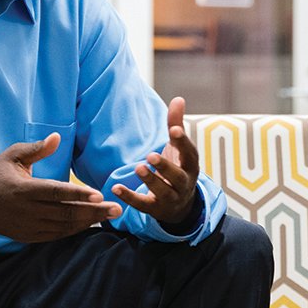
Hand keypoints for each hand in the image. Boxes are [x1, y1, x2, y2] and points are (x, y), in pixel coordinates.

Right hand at [0, 133, 121, 242]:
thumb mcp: (12, 155)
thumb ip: (37, 148)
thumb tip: (58, 137)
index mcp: (24, 190)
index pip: (56, 192)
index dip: (78, 194)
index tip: (99, 195)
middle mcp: (27, 210)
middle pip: (65, 213)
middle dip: (94, 212)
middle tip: (117, 208)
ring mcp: (27, 226)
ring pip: (63, 227)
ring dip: (88, 222)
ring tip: (110, 216)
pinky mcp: (27, 235)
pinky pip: (55, 235)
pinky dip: (74, 230)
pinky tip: (89, 223)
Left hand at [112, 97, 199, 225]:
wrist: (181, 205)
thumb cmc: (178, 168)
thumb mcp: (179, 148)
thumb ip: (176, 124)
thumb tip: (178, 98)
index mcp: (190, 165)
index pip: (189, 153)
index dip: (183, 142)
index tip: (174, 130)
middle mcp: (184, 183)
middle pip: (178, 176)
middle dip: (165, 167)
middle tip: (151, 155)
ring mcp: (171, 198)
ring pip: (163, 192)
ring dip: (151, 181)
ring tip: (139, 168)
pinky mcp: (156, 209)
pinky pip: (143, 205)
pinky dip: (129, 198)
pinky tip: (116, 189)